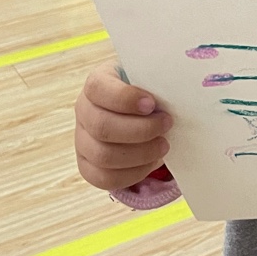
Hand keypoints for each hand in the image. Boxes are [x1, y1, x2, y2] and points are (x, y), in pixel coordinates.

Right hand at [74, 66, 172, 191]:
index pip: (98, 88)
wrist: (139, 111)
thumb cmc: (147, 90)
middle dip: (141, 130)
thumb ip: (154, 79)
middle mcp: (84, 112)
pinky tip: (152, 161)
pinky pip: (105, 178)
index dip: (125, 98)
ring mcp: (82, 141)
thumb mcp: (149, 77)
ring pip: (103, 156)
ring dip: (141, 154)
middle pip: (102, 127)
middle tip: (167, 124)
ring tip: (163, 145)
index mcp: (96, 85)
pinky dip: (134, 173)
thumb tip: (174, 90)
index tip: (152, 104)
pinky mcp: (88, 166)